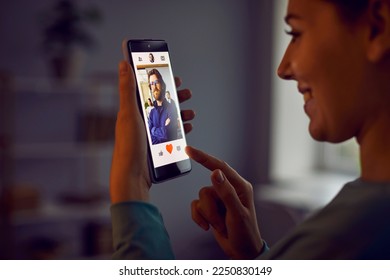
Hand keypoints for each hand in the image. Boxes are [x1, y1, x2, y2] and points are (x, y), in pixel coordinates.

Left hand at [110, 61, 193, 203]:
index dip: (161, 82)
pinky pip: (172, 134)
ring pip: (169, 119)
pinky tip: (187, 128)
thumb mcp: (129, 114)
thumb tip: (123, 64)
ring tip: (191, 113)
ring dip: (181, 113)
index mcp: (133, 111)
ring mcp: (149, 134)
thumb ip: (127, 89)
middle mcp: (141, 121)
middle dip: (176, 97)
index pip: (149, 91)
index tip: (174, 76)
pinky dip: (180, 129)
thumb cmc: (128, 146)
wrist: (132, 176)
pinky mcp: (156, 147)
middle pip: (162, 104)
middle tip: (187, 93)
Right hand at [186, 146, 262, 258]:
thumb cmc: (245, 233)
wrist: (241, 251)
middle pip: (206, 189)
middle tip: (221, 221)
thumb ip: (226, 192)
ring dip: (208, 216)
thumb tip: (216, 172)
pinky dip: (200, 218)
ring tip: (220, 225)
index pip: (220, 167)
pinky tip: (209, 226)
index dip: (204, 158)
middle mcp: (228, 190)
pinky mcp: (210, 208)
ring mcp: (218, 199)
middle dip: (210, 209)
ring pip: (200, 198)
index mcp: (240, 186)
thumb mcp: (237, 213)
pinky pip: (196, 206)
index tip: (190, 150)